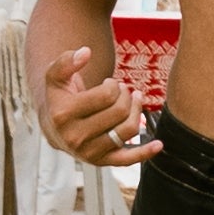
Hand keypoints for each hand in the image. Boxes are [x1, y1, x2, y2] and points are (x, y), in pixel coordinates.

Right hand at [42, 36, 153, 170]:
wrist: (55, 127)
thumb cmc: (60, 97)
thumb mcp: (55, 76)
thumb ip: (66, 61)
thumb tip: (85, 52)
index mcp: (63, 115)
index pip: (106, 95)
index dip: (114, 85)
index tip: (109, 84)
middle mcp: (75, 137)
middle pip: (120, 111)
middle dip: (126, 95)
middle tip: (124, 90)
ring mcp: (88, 152)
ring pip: (128, 130)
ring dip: (137, 111)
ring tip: (134, 100)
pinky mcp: (101, 162)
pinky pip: (127, 160)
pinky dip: (144, 153)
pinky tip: (159, 144)